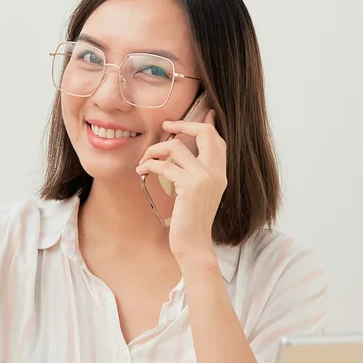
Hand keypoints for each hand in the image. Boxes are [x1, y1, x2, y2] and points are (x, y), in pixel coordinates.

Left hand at [136, 111, 226, 264]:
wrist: (194, 244)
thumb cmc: (191, 221)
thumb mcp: (199, 194)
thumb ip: (196, 173)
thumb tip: (185, 154)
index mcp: (220, 173)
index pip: (217, 138)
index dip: (204, 123)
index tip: (190, 117)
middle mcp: (216, 173)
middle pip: (205, 132)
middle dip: (182, 124)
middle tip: (165, 126)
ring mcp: (205, 178)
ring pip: (177, 146)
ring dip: (155, 149)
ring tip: (145, 159)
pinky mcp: (190, 186)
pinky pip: (165, 165)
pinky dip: (149, 165)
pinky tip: (142, 171)